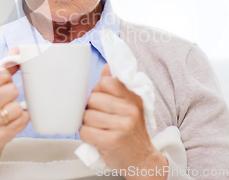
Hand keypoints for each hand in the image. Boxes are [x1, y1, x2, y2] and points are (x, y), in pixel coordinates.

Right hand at [0, 47, 29, 157]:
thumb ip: (1, 69)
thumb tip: (16, 50)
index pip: (0, 74)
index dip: (7, 78)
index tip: (3, 84)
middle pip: (12, 90)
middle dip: (12, 95)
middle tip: (5, 101)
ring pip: (17, 107)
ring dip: (17, 109)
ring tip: (8, 113)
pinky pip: (22, 121)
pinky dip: (21, 120)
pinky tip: (12, 122)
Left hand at [79, 64, 167, 178]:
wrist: (143, 161)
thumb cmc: (132, 132)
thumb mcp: (130, 107)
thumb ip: (117, 86)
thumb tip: (107, 67)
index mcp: (133, 98)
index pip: (105, 82)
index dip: (98, 91)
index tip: (102, 101)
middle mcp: (130, 110)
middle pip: (93, 99)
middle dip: (90, 109)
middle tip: (99, 117)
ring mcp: (121, 126)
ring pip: (87, 115)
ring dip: (87, 123)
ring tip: (98, 128)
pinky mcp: (111, 141)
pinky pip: (85, 131)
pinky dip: (86, 135)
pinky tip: (96, 138)